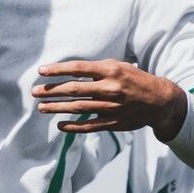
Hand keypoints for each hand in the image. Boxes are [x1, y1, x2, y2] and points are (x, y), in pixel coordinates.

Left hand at [32, 60, 186, 136]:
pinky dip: (73, 126)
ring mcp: (111, 107)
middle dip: (51, 91)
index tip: (41, 71)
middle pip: (74, 89)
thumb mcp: (118, 66)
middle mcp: (110, 88)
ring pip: (78, 108)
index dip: (57, 70)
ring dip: (57, 108)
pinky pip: (89, 125)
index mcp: (110, 70)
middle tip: (34, 92)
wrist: (159, 101)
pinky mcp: (113, 122)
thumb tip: (69, 71)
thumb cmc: (134, 80)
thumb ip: (95, 69)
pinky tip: (59, 125)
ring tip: (41, 107)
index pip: (78, 69)